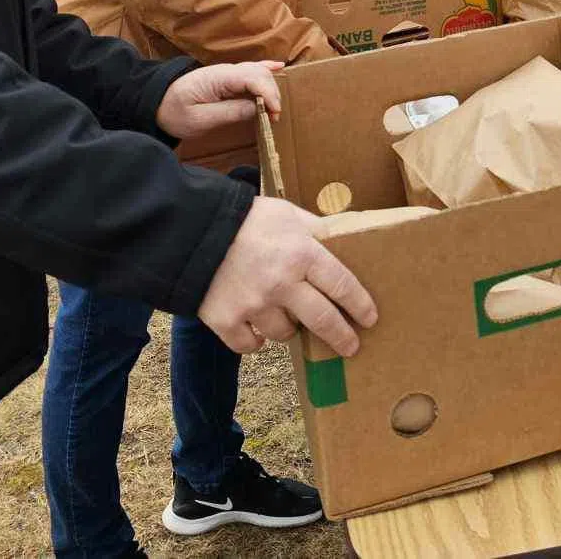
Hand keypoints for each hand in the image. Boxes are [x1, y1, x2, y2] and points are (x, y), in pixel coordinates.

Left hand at [156, 61, 282, 139]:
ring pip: (258, 71)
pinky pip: (250, 70)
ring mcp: (227, 73)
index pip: (252, 78)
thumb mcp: (199, 119)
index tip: (274, 115)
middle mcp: (225, 71)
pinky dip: (266, 70)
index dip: (269, 94)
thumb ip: (229, 112)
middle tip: (274, 118)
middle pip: (260, 74)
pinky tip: (279, 67)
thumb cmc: (174, 113)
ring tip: (275, 108)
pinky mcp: (226, 78)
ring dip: (271, 87)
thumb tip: (256, 109)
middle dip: (273, 94)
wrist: (156, 104)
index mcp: (218, 78)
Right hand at [197, 196, 377, 357]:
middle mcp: (282, 283)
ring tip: (284, 315)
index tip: (370, 318)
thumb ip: (315, 229)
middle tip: (351, 346)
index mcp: (301, 253)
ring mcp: (254, 305)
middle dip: (342, 336)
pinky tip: (255, 328)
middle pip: (323, 320)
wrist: (190, 229)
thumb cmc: (246, 218)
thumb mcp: (287, 213)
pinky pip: (250, 345)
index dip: (360, 304)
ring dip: (289, 328)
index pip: (342, 285)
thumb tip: (345, 237)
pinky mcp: (226, 321)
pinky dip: (255, 340)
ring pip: (285, 334)